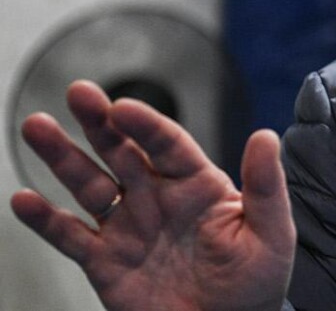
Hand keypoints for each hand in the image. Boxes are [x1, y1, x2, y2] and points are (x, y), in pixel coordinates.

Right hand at [9, 80, 294, 310]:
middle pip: (123, 152)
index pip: (168, 145)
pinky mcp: (106, 262)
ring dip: (63, 157)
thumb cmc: (256, 282)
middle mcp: (158, 198)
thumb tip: (267, 136)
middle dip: (100, 122)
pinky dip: (45, 220)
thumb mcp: (271, 232)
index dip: (146, 125)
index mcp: (198, 185)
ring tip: (36, 126)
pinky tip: (22, 200)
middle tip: (78, 92)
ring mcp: (129, 228)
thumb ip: (264, 185)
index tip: (123, 107)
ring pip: (90, 185)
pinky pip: (71, 237)